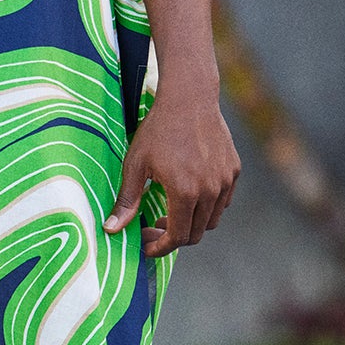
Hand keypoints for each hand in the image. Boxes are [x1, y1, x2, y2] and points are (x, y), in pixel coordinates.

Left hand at [104, 78, 240, 258]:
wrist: (189, 98)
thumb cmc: (158, 130)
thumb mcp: (136, 164)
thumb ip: (126, 200)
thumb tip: (110, 230)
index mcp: (185, 192)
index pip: (177, 237)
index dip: (160, 247)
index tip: (146, 246)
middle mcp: (210, 190)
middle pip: (195, 234)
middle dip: (173, 238)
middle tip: (153, 227)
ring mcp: (225, 181)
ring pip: (211, 220)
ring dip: (191, 224)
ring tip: (169, 212)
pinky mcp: (233, 171)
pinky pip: (222, 202)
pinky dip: (206, 208)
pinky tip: (188, 195)